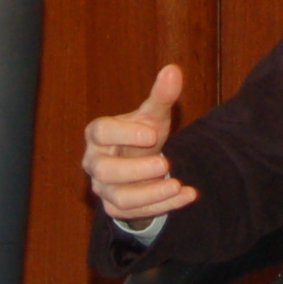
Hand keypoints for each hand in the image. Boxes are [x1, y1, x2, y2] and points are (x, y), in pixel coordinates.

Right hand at [82, 64, 199, 227]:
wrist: (141, 163)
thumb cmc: (143, 135)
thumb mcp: (153, 116)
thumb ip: (161, 96)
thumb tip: (174, 70)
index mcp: (98, 134)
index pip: (100, 132)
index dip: (125, 133)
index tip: (153, 133)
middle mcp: (94, 162)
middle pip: (105, 171)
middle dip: (135, 170)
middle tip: (165, 163)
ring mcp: (103, 188)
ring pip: (119, 198)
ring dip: (151, 193)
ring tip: (178, 184)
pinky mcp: (115, 208)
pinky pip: (135, 213)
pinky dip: (163, 205)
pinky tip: (187, 194)